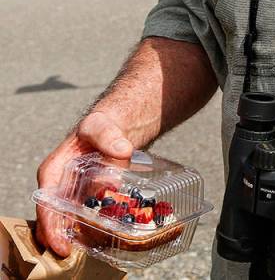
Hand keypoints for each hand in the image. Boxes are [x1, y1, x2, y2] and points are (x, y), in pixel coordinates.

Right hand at [35, 111, 133, 255]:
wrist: (114, 127)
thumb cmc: (100, 127)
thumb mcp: (101, 126)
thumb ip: (110, 137)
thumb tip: (123, 151)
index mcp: (54, 171)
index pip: (45, 202)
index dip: (50, 224)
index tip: (57, 242)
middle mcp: (60, 185)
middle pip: (54, 216)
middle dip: (59, 236)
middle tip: (69, 252)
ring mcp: (74, 192)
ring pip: (70, 219)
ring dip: (76, 234)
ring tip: (88, 247)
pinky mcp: (90, 196)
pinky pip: (87, 214)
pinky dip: (91, 226)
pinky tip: (102, 236)